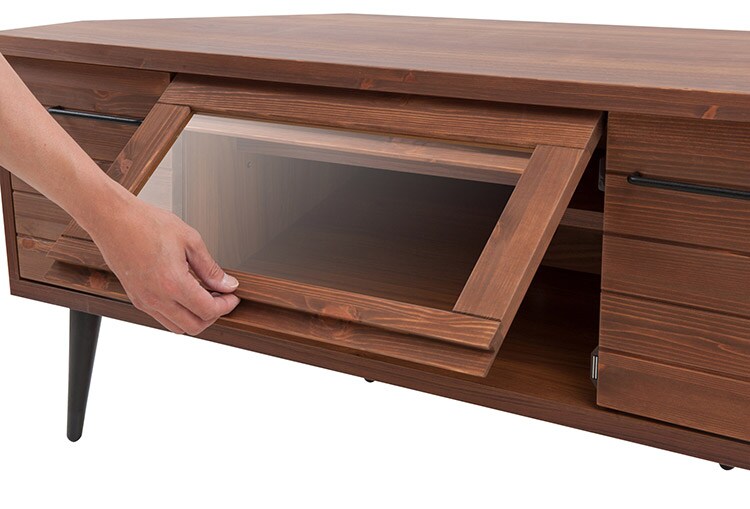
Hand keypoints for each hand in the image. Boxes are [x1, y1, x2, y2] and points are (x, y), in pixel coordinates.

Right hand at [87, 197, 240, 334]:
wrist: (112, 219)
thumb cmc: (147, 223)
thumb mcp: (190, 240)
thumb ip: (210, 268)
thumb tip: (227, 284)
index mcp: (173, 284)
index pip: (208, 311)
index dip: (226, 306)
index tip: (232, 296)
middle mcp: (156, 298)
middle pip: (194, 327)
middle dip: (213, 315)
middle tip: (221, 297)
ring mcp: (144, 301)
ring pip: (177, 327)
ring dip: (195, 317)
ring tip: (203, 295)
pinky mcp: (136, 298)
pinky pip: (162, 318)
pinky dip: (178, 313)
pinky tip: (185, 293)